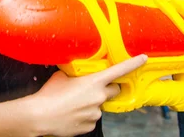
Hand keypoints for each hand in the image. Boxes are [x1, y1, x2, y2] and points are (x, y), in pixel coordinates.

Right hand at [30, 55, 146, 136]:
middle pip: (113, 90)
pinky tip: (72, 113)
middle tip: (92, 87)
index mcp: (94, 82)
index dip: (133, 63)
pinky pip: (92, 118)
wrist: (40, 116)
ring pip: (100, 105)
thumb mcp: (63, 76)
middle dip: (107, 88)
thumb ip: (76, 73)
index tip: (143, 58)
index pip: (119, 70)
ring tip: (73, 103)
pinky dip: (85, 115)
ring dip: (91, 103)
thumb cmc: (49, 94)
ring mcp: (96, 113)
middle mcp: (99, 97)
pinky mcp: (91, 125)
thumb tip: (78, 72)